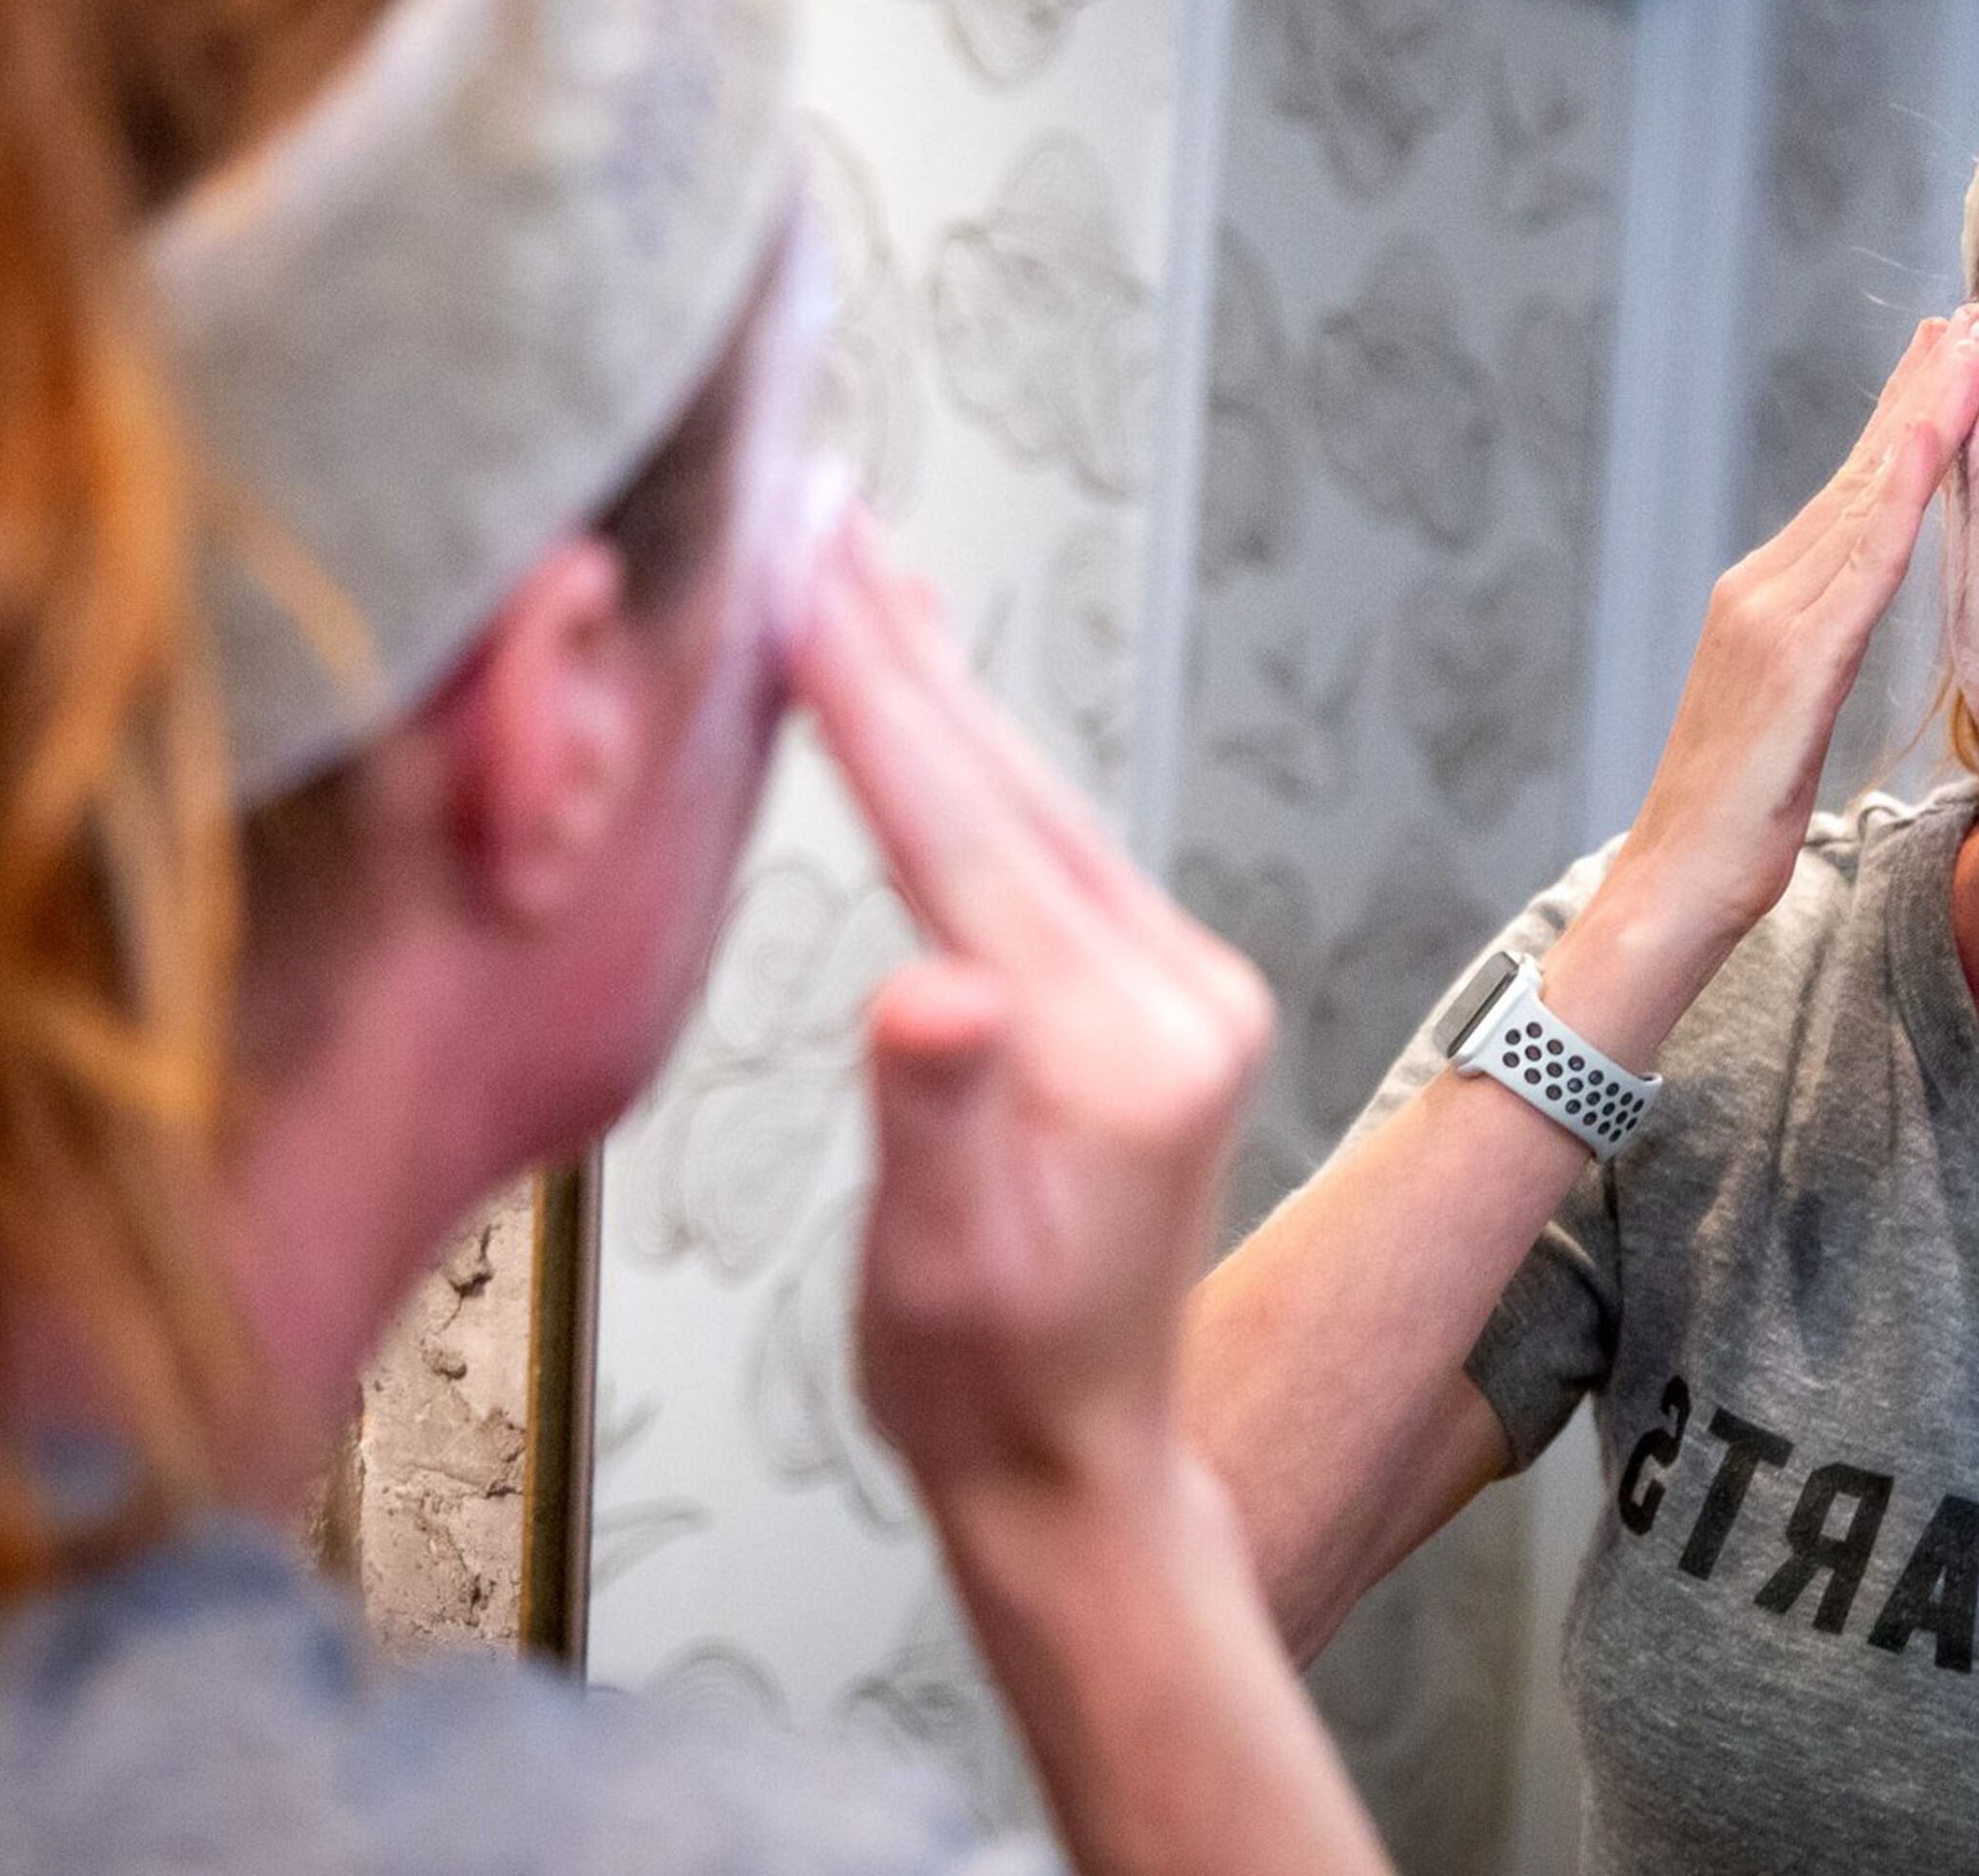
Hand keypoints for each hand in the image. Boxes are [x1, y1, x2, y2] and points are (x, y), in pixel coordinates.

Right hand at [794, 503, 1273, 1510]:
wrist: (1077, 1469)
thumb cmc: (981, 1390)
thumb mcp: (937, 1271)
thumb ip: (937, 1119)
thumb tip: (930, 988)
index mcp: (1119, 1045)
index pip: (963, 834)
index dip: (869, 694)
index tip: (800, 564)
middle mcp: (1174, 995)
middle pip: (1009, 790)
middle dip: (903, 647)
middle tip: (822, 509)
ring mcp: (1178, 992)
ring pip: (1034, 805)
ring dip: (942, 687)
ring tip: (862, 565)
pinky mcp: (1159, 1005)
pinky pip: (1050, 850)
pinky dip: (978, 766)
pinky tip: (934, 709)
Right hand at [1586, 313, 1978, 962]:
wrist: (1673, 885)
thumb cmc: (1734, 825)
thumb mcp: (1790, 724)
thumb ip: (1817, 658)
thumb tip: (1850, 624)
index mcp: (1765, 603)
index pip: (1851, 497)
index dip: (1902, 424)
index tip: (1946, 360)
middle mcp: (1761, 590)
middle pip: (1858, 474)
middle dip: (1916, 391)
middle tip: (1965, 317)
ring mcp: (1771, 617)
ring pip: (1865, 497)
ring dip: (1922, 414)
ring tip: (1968, 346)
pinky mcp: (1792, 658)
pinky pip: (1861, 560)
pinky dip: (1898, 490)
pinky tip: (1932, 439)